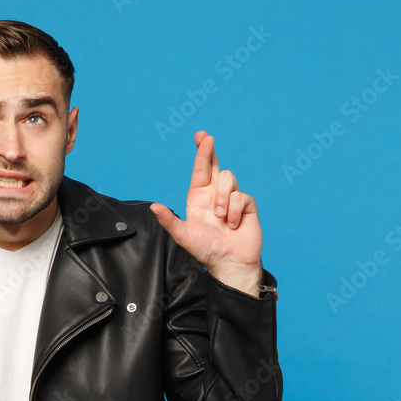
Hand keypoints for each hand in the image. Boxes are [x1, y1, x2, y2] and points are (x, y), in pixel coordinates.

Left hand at [149, 131, 263, 294]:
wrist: (229, 263)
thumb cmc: (206, 250)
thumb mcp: (183, 236)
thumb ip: (169, 221)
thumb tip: (153, 207)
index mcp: (198, 198)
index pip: (200, 170)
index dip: (201, 153)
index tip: (202, 137)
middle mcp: (214, 194)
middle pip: (215, 165)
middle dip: (209, 150)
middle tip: (206, 137)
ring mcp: (231, 198)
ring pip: (228, 179)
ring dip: (221, 198)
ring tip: (219, 218)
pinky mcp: (246, 205)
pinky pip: (240, 197)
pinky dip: (234, 212)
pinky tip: (233, 225)